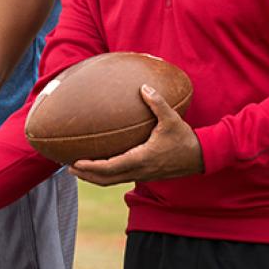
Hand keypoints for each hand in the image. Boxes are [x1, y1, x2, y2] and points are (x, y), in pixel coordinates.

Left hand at [69, 84, 203, 185]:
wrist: (200, 157)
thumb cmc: (184, 138)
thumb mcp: (172, 119)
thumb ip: (157, 103)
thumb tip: (143, 87)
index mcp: (141, 159)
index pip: (110, 167)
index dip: (91, 167)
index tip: (76, 163)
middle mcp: (139, 170)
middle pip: (106, 180)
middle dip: (87, 176)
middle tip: (69, 168)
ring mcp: (142, 175)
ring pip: (113, 181)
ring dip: (95, 178)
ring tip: (79, 170)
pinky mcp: (145, 175)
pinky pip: (121, 177)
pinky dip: (107, 175)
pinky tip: (102, 166)